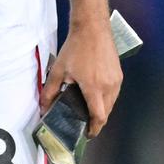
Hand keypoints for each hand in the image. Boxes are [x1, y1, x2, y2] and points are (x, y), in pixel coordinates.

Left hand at [41, 18, 121, 135]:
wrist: (93, 29)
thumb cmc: (75, 49)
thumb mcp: (59, 70)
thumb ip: (50, 91)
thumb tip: (43, 107)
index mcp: (94, 88)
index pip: (99, 116)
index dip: (94, 129)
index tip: (88, 134)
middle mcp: (109, 87)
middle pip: (106, 112)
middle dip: (97, 121)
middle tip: (85, 124)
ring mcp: (117, 81)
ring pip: (112, 104)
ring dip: (102, 110)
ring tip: (88, 111)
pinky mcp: (119, 75)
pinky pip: (114, 94)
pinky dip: (106, 100)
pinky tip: (95, 97)